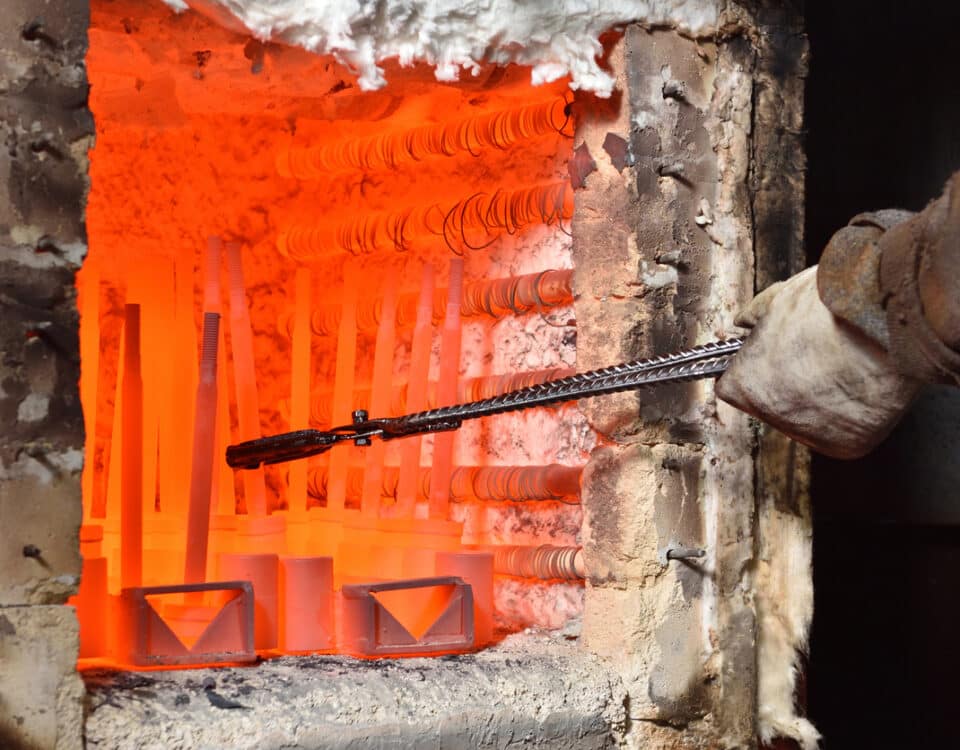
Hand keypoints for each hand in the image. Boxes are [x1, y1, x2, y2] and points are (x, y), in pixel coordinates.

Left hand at [715, 266, 920, 458]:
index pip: (735, 385)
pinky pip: (843, 429)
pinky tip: (859, 384)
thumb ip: (752, 318)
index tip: (770, 355)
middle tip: (814, 356)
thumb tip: (742, 324)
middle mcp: (771, 417)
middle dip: (787, 381)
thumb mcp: (778, 300)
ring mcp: (809, 434)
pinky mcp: (846, 445)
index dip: (754, 366)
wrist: (883, 323)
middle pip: (770, 403)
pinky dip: (853, 411)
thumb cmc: (830, 308)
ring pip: (808, 418)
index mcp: (744, 385)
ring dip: (820, 397)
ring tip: (842, 365)